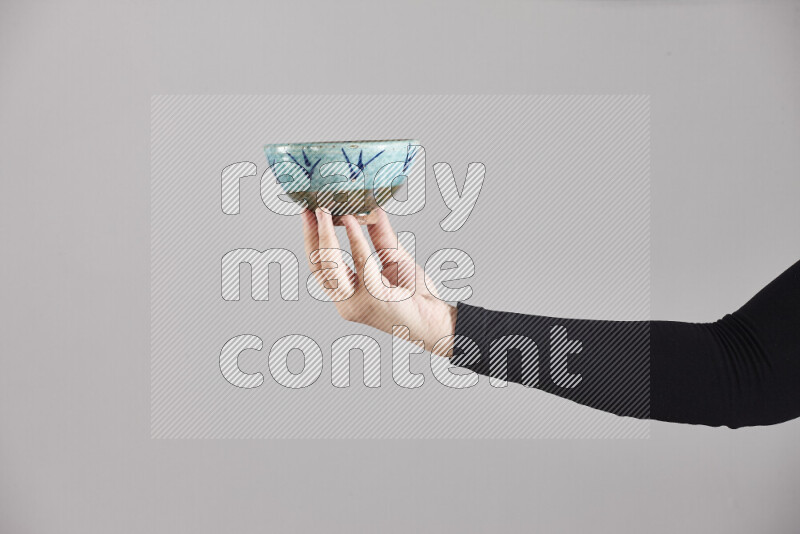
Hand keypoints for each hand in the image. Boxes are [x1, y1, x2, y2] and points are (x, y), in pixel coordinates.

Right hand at [301, 208, 456, 357]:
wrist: (435, 319)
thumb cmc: (416, 296)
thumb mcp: (393, 258)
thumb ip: (380, 236)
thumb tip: (372, 208)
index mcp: (346, 294)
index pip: (320, 266)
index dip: (311, 239)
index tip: (308, 214)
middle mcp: (346, 302)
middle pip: (318, 266)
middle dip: (312, 236)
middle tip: (311, 209)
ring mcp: (358, 302)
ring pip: (331, 266)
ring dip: (326, 236)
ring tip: (325, 212)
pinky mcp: (374, 298)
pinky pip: (362, 263)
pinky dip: (355, 240)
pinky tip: (352, 221)